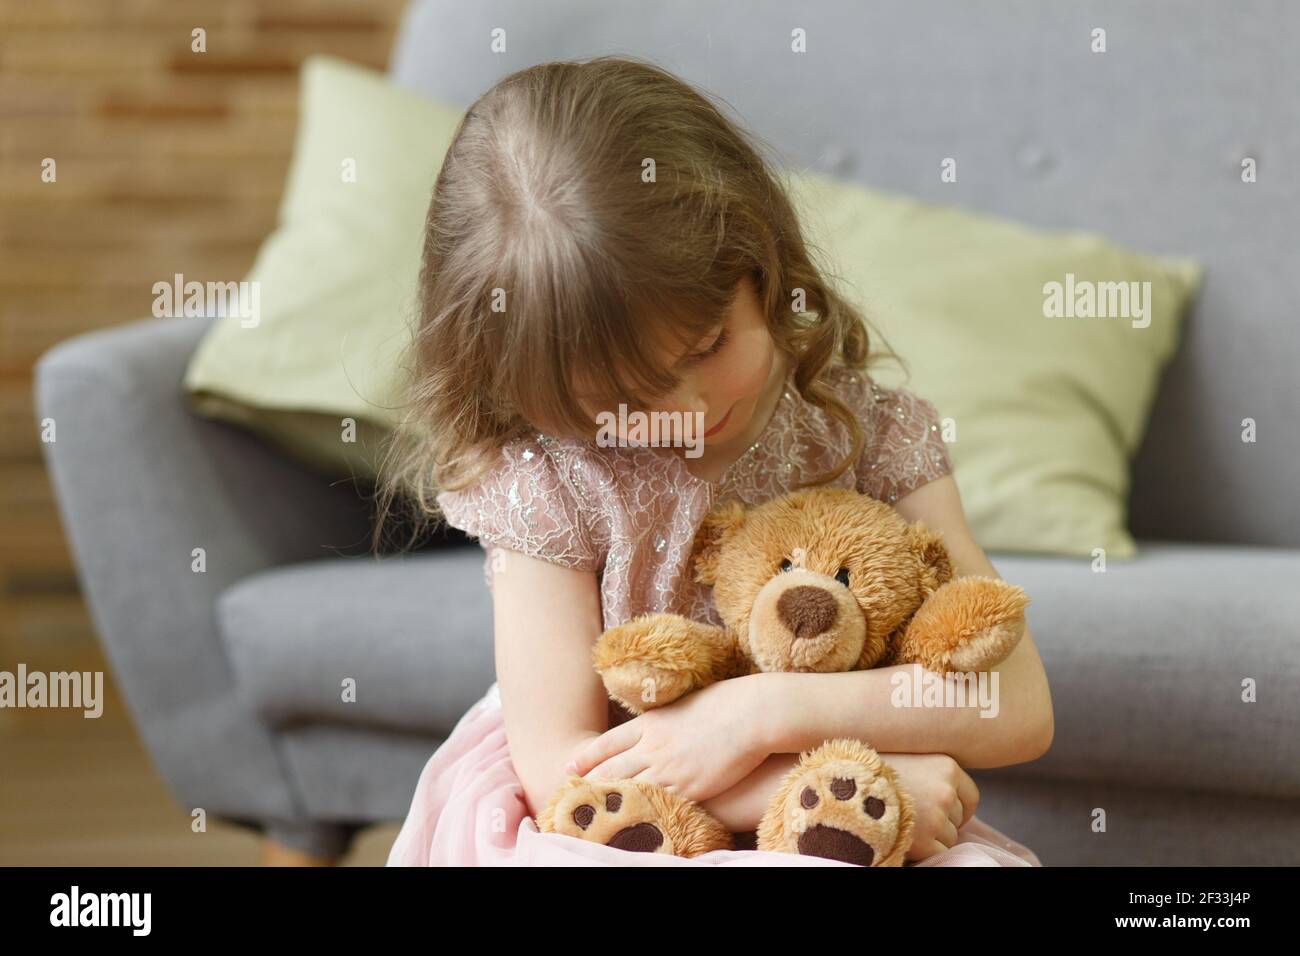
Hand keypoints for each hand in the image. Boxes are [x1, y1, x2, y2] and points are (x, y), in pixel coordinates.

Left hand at [564, 675, 772, 804]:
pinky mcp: (690, 788)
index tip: (568, 769)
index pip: (606, 743)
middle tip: (570, 799)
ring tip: (594, 817)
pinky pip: (660, 806)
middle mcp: (653, 747)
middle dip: (589, 786)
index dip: (585, 758)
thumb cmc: (725, 702)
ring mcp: (670, 769)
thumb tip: (655, 726)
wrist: (753, 713)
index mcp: (650, 723)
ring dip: (611, 805)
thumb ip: (663, 720)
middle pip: (611, 771)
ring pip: (630, 791)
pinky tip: (633, 824)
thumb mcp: (683, 704)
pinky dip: (644, 815)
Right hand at [878, 753, 978, 860]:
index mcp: (946, 766)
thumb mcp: (909, 759)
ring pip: (950, 836)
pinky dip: (926, 850)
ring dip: (933, 835)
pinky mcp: (926, 840)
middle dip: (942, 819)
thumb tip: (950, 794)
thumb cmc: (873, 772)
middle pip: (959, 817)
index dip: (956, 805)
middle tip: (913, 812)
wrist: (845, 786)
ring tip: (905, 821)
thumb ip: (931, 772)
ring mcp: (937, 816)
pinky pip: (940, 852)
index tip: (937, 807)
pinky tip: (906, 835)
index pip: (971, 796)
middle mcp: (946, 790)